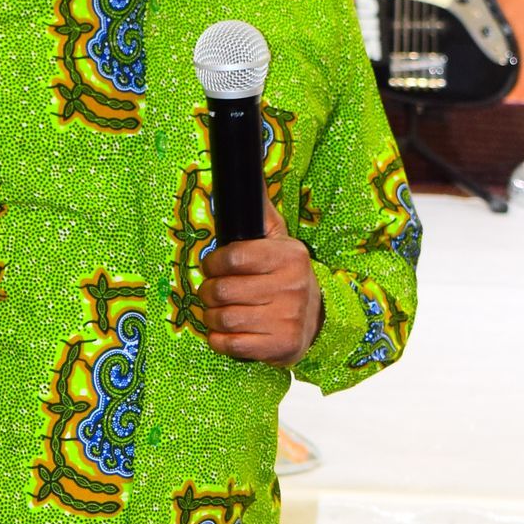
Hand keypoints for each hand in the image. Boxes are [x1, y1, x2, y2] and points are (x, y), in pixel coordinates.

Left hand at [199, 195, 324, 364]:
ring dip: (211, 316)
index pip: (233, 257)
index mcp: (289, 256)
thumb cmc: (286, 277)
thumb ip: (261, 213)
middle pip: (223, 290)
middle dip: (207, 291)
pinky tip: (225, 333)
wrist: (316, 321)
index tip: (213, 266)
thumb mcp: (280, 241)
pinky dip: (219, 340)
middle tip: (211, 292)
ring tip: (217, 312)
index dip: (213, 263)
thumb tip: (249, 178)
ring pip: (224, 318)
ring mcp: (286, 318)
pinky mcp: (280, 345)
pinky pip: (232, 344)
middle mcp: (291, 286)